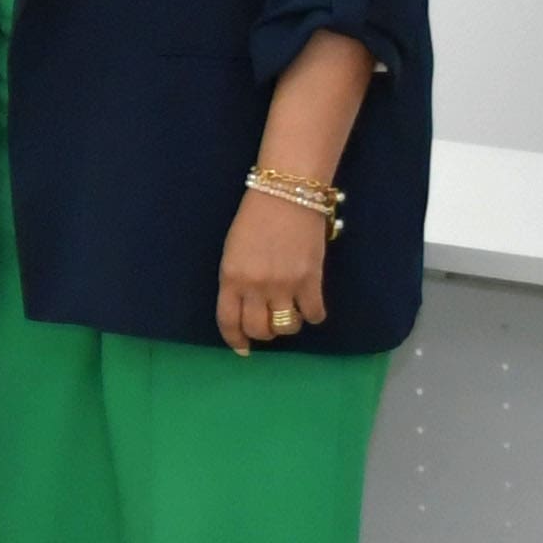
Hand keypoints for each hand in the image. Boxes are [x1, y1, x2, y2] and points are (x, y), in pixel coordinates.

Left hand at [217, 186, 331, 349]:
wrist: (285, 194)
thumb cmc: (254, 219)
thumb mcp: (233, 251)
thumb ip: (237, 279)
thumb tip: (246, 305)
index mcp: (230, 277)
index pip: (228, 321)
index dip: (235, 339)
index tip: (242, 348)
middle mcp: (255, 286)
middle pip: (259, 329)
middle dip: (263, 334)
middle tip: (269, 325)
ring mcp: (284, 285)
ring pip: (286, 326)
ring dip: (288, 326)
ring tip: (290, 314)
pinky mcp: (311, 280)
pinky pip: (314, 314)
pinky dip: (313, 316)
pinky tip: (311, 307)